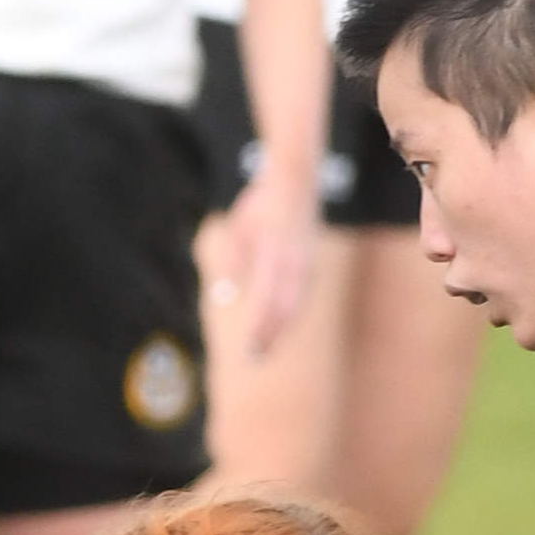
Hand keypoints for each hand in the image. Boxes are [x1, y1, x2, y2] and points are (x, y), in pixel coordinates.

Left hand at [217, 172, 320, 358]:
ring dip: (280, 325)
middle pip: (286, 306)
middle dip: (271, 333)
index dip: (262, 327)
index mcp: (279, 254)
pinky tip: (277, 325)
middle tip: (253, 358)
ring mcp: (307, 260)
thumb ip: (230, 260)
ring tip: (262, 348)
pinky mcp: (309, 259)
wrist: (295, 176)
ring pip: (296, 300)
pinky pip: (299, 290)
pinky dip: (289, 310)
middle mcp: (298, 260)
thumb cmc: (260, 203)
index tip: (249, 349)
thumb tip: (225, 297)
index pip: (271, 299)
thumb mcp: (238, 228)